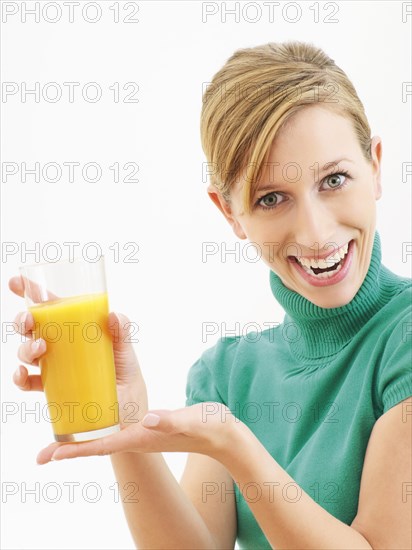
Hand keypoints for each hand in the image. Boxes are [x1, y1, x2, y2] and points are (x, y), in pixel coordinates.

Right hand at [9, 274, 148, 438]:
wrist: (127, 414)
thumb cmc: (125, 376)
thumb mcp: (126, 352)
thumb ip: (122, 332)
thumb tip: (113, 315)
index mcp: (76, 329)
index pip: (51, 306)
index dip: (31, 292)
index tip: (16, 282)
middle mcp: (61, 345)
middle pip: (33, 327)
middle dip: (23, 321)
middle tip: (29, 321)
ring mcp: (54, 366)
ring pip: (27, 352)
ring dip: (26, 348)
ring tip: (40, 349)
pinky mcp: (52, 389)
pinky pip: (28, 382)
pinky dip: (20, 378)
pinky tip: (24, 375)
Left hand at [36, 401, 240, 464]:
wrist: (224, 434)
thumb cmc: (210, 428)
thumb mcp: (193, 421)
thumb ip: (172, 421)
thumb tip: (149, 420)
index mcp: (144, 436)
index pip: (104, 445)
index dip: (77, 449)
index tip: (52, 455)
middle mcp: (139, 436)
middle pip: (98, 444)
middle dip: (72, 449)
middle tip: (43, 453)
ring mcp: (144, 432)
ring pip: (106, 436)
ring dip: (83, 437)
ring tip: (60, 434)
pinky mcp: (150, 426)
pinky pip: (117, 427)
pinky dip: (100, 423)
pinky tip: (95, 415)